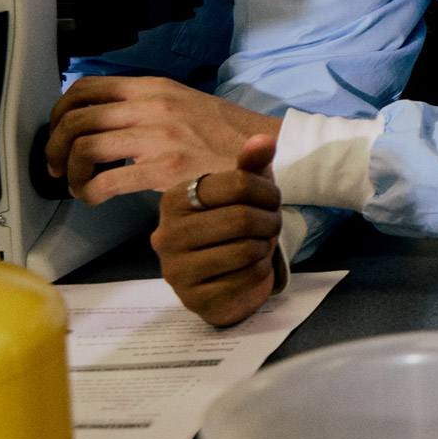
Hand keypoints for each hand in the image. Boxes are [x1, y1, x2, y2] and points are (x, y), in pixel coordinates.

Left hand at [47, 77, 282, 204]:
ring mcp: (159, 136)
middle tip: (56, 165)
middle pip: (76, 119)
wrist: (263, 150)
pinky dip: (90, 193)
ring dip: (70, 172)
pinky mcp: (165, 168)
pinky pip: (106, 181)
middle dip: (54, 147)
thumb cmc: (225, 133)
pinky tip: (96, 198)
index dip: (60, 111)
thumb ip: (145, 104)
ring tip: (77, 184)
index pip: (86, 87)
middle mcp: (152, 106)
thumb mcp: (183, 101)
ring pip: (84, 148)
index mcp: (153, 88)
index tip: (58, 131)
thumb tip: (104, 118)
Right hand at [152, 134, 283, 326]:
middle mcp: (167, 234)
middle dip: (269, 221)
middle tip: (270, 225)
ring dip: (265, 246)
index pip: (238, 183)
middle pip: (243, 218)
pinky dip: (260, 271)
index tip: (271, 200)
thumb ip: (252, 164)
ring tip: (260, 244)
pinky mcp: (193, 299)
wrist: (227, 280)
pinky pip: (247, 278)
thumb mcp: (244, 192)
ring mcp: (176, 270)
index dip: (267, 192)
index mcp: (174, 199)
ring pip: (246, 249)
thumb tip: (265, 139)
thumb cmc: (234, 229)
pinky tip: (250, 268)